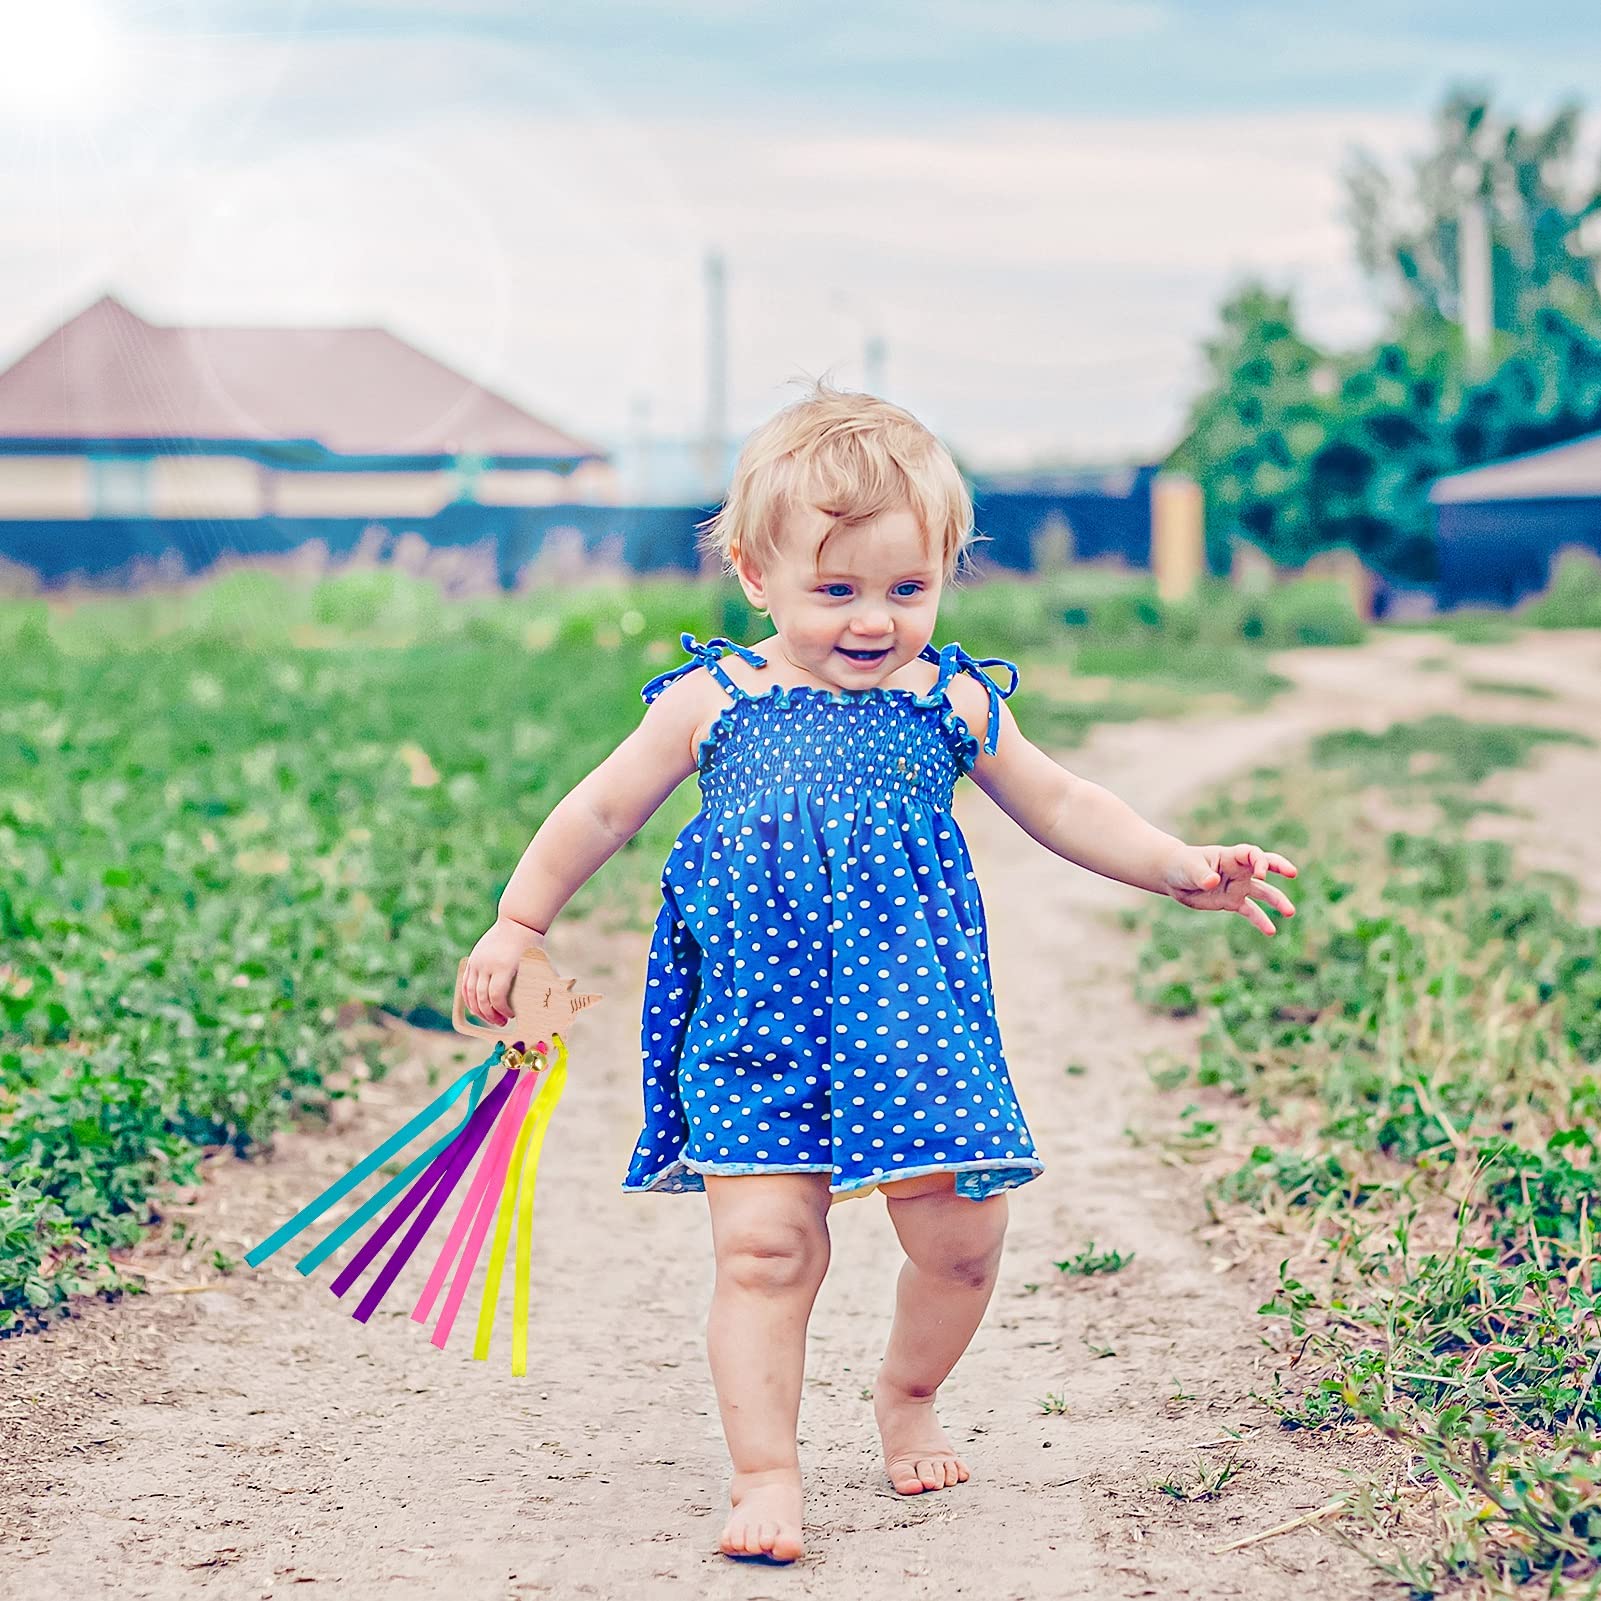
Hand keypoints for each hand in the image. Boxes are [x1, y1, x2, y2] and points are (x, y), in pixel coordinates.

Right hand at [459, 916, 546, 1027]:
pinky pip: (465, 984)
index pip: (497, 996)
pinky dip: (468, 998)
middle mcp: (487, 964)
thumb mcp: (538, 963)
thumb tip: (560, 1002)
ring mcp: (477, 962)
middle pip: (482, 998)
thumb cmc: (532, 944)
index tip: (511, 1016)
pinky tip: (476, 1007)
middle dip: (490, 1015)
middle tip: (501, 1022)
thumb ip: (545, 982)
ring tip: (489, 1017)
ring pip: (470, 993)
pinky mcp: (472, 960)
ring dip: (478, 1009)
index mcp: (504, 966)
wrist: (517, 922)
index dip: (502, 1010)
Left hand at [1162, 842, 1298, 935]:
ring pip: (1263, 892)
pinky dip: (1260, 921)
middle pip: (1265, 866)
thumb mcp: (1189, 868)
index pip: (1252, 854)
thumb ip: (1202, 875)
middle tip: (1293, 873)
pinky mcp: (1232, 902)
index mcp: (1230, 857)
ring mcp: (1238, 886)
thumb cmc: (1182, 865)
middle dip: (1280, 867)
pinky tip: (1271, 931)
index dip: (1260, 862)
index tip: (1262, 874)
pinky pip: (1250, 911)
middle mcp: (1238, 870)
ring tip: (1290, 912)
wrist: (1174, 878)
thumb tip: (1213, 882)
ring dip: (1277, 901)